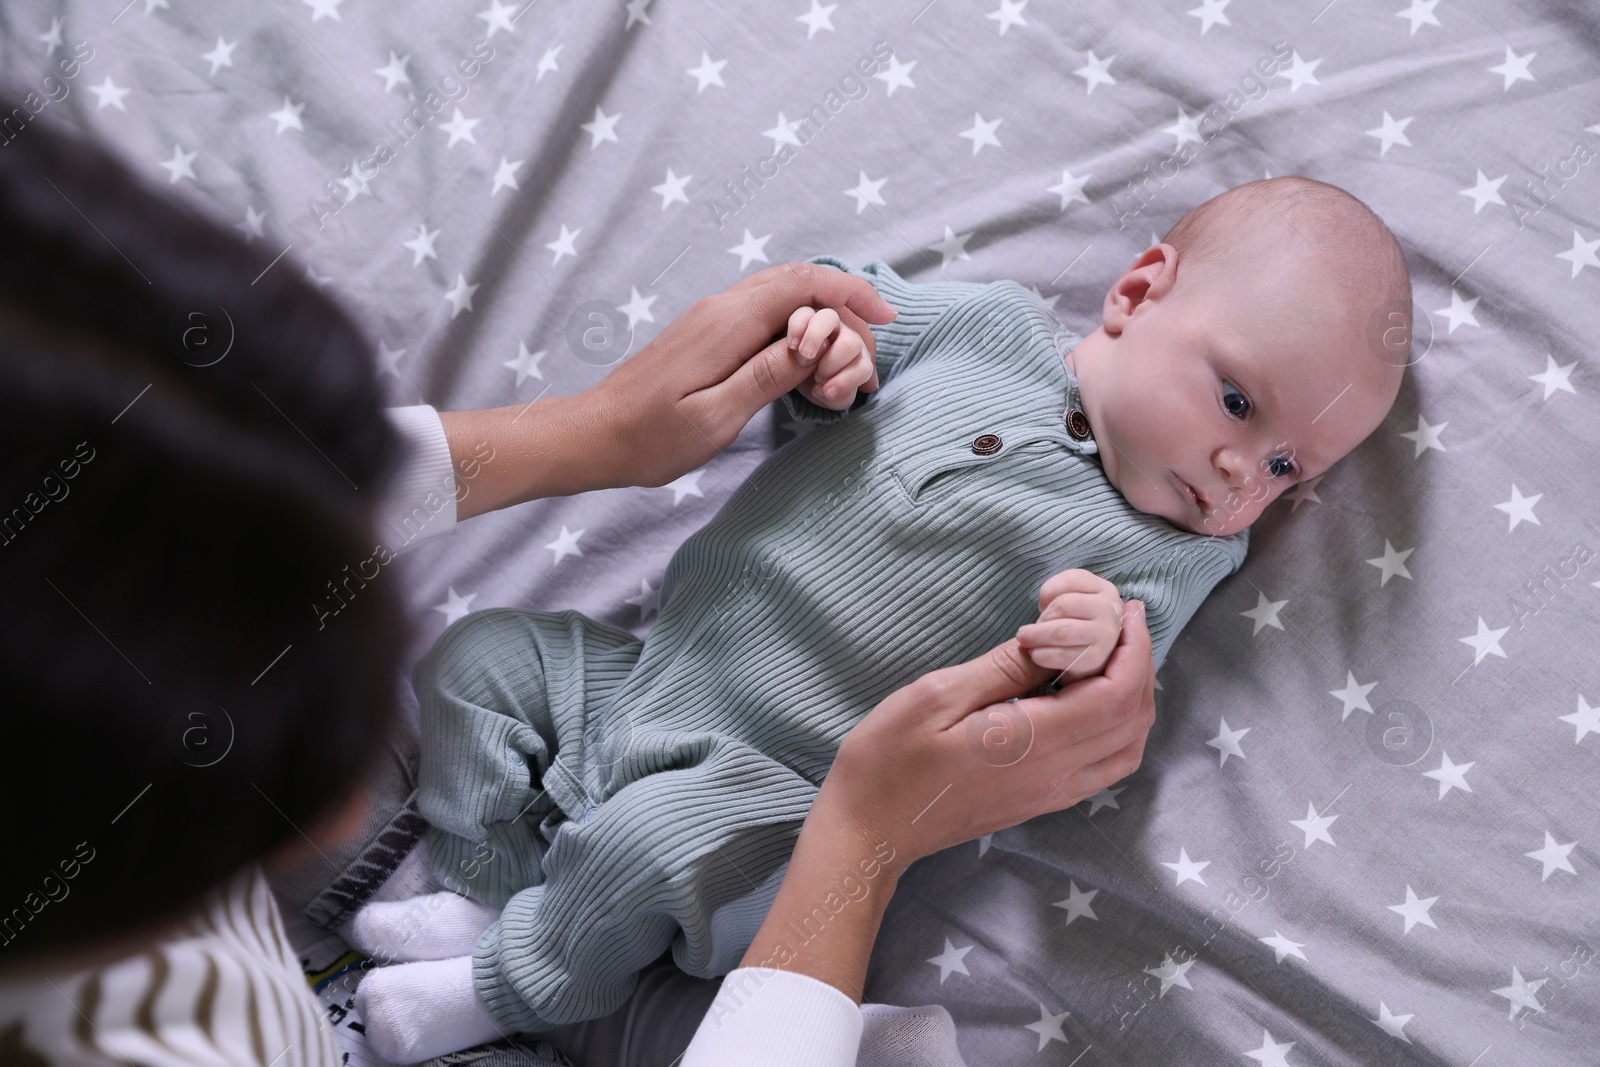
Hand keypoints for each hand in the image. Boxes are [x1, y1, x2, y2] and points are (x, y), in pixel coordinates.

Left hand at [440, 263, 895, 517]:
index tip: (885, 318)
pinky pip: (764, 312)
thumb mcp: (714, 417)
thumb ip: (766, 377)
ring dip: (822, 314)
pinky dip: (797, 324)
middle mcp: (721, 309)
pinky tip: (808, 354)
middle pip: (797, 282)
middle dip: (843, 308)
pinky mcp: (706, 334)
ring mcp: (712, 319)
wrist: (593, 436)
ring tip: (847, 355)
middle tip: (867, 353)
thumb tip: (814, 344)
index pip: (802, 285)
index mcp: (728, 324)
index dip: (850, 293)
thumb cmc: (649, 437)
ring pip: (781, 294)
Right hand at [824, 598, 1154, 870]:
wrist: (871, 829)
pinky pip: (1106, 765)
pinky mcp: (1042, 802)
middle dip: (1139, 664)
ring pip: (1127, 748)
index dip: (1133, 649)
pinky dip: (1117, 726)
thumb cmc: (889, 760)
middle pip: (1133, 721)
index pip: (1116, 695)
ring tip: (1111, 656)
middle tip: (1121, 623)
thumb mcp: (938, 696)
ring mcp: (1051, 795)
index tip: (1127, 611)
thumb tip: (1054, 639)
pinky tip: (1090, 698)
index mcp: (1032, 744)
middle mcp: (1055, 776)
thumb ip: (1004, 668)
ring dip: (1133, 698)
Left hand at [1016, 568, 1125, 682]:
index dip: (1047, 592)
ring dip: (1037, 636)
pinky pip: (1060, 654)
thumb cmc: (1074, 627)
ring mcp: (1107, 634)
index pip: (1071, 579)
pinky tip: (1036, 655)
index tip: (1043, 606)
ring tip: (1029, 641)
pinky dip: (1041, 654)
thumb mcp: (1071, 604)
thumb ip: (1058, 596)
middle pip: (1063, 605)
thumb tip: (1041, 609)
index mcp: (1104, 589)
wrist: (1088, 663)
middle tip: (1030, 630)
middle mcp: (1111, 609)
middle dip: (1041, 619)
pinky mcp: (1097, 659)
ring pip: (1061, 630)